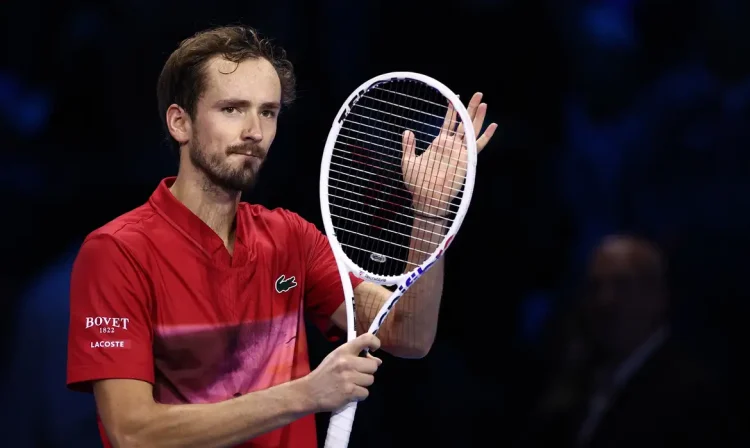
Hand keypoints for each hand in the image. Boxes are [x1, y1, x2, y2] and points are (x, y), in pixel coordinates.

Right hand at [303, 333, 381, 411]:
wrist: (309, 392)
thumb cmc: (324, 373)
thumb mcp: (336, 358)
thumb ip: (355, 356)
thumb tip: (378, 361)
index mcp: (343, 351)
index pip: (366, 339)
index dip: (375, 342)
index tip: (374, 349)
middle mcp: (347, 362)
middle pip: (373, 365)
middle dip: (368, 371)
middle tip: (357, 374)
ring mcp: (349, 377)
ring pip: (370, 380)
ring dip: (363, 384)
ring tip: (351, 384)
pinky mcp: (349, 392)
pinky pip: (365, 393)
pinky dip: (359, 395)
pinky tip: (349, 393)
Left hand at [401, 92, 497, 216]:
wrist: (427, 199)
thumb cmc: (416, 184)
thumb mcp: (408, 162)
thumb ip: (408, 146)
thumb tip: (407, 131)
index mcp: (439, 143)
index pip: (448, 122)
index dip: (451, 109)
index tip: (454, 96)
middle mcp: (452, 145)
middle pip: (463, 122)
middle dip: (469, 107)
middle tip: (477, 93)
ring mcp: (460, 152)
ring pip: (471, 130)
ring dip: (478, 116)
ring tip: (483, 102)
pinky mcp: (466, 160)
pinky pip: (478, 146)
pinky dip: (486, 136)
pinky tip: (493, 125)